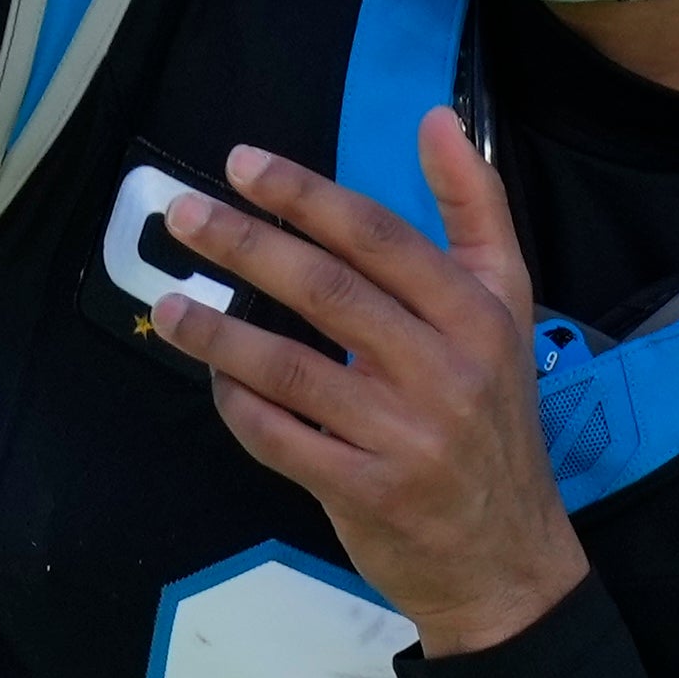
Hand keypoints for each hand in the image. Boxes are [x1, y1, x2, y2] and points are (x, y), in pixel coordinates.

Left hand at [154, 113, 588, 657]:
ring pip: (291, 368)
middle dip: (245, 245)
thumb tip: (437, 117)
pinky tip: (215, 382)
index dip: (304, 194)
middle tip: (183, 215)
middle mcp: (447, 370)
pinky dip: (239, 407)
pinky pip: (281, 438)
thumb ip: (476, 212)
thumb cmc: (494, 424)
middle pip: (327, 290)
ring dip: (218, 333)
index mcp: (479, 315)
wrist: (508, 560)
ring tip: (170, 305)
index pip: (378, 236)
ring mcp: (406, 436)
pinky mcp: (368, 492)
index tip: (241, 165)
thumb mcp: (508, 311)